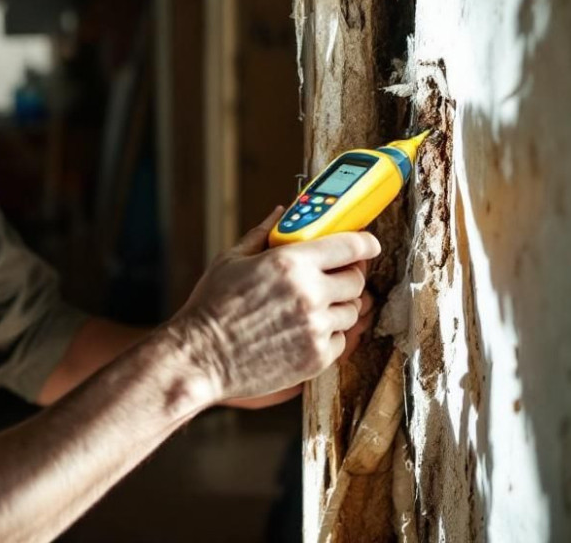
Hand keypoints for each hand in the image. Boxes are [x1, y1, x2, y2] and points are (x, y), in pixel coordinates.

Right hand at [165, 206, 380, 404]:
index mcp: (291, 263)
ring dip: (338, 308)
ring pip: (352, 312)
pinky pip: (341, 341)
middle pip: (356, 280)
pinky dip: (329, 335)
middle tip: (333, 278)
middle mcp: (310, 294)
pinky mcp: (317, 358)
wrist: (200, 358)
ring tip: (311, 308)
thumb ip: (264, 234)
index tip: (369, 245)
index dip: (365, 244)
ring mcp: (316, 328)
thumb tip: (281, 212)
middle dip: (348, 277)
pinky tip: (305, 332)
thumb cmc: (212, 307)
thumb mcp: (232, 260)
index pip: (350, 245)